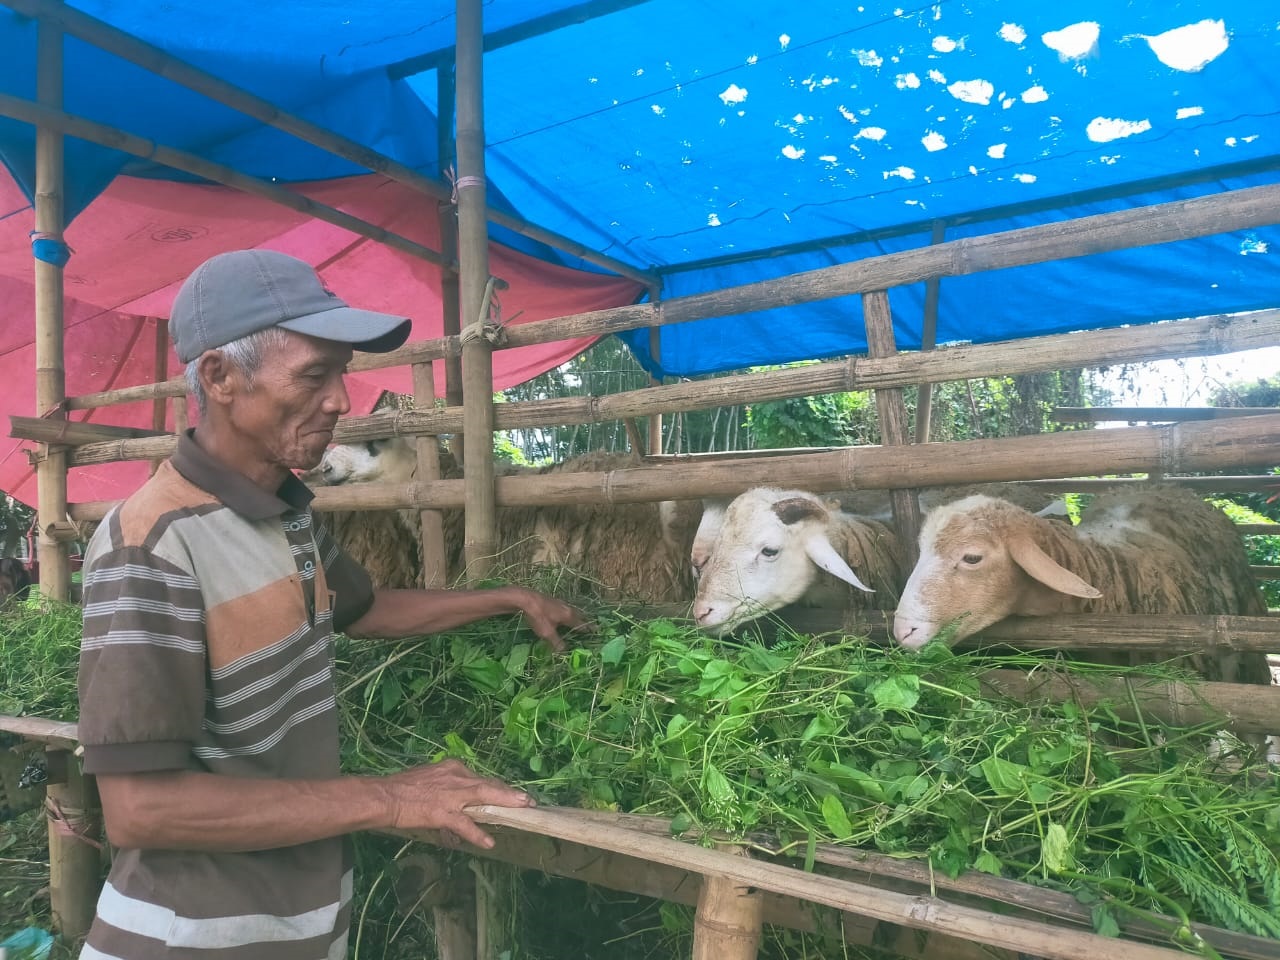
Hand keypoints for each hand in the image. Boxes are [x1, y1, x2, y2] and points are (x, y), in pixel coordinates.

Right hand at [380, 759, 532, 849]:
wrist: (384, 796)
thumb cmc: (402, 788)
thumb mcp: (429, 777)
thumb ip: (447, 784)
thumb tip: (458, 795)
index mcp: (452, 767)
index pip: (479, 778)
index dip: (496, 788)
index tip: (509, 793)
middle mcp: (455, 776)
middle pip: (488, 784)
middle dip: (509, 793)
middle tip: (527, 800)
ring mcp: (451, 795)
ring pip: (484, 797)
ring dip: (505, 802)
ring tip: (523, 808)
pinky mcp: (443, 812)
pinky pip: (465, 825)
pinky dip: (478, 834)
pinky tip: (489, 843)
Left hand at [510, 588, 591, 652]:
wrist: (525, 599)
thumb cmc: (538, 616)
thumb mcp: (547, 633)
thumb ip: (556, 642)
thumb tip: (564, 651)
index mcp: (569, 616)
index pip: (582, 624)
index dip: (589, 628)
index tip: (597, 630)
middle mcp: (567, 608)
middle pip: (579, 615)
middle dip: (584, 621)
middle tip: (588, 626)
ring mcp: (559, 602)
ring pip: (571, 610)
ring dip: (576, 616)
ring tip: (577, 620)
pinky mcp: (552, 600)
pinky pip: (564, 608)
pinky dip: (567, 613)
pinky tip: (562, 614)